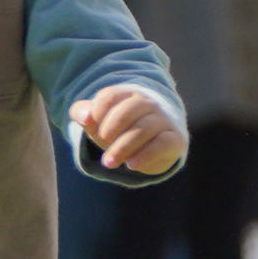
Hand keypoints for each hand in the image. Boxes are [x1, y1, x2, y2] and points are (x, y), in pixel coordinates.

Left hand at [74, 84, 188, 177]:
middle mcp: (148, 103)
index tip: (90, 127)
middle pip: (128, 110)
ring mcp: (163, 120)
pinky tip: (132, 165)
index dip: (96, 113)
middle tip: (102, 143)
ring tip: (109, 162)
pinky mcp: (175, 138)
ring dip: (123, 147)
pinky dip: (145, 155)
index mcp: (126, 94)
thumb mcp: (96, 120)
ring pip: (144, 128)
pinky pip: (163, 143)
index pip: (109, 96)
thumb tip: (84, 117)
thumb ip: (82, 112)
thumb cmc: (118, 128)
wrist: (153, 144)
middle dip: (109, 130)